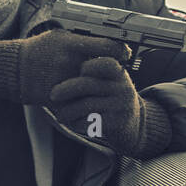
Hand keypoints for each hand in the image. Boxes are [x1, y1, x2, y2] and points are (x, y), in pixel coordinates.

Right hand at [0, 28, 130, 106]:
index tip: (126, 53)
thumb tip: (106, 39)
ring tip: (106, 84)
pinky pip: (80, 102)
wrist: (13, 70)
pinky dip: (88, 101)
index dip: (120, 50)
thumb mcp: (58, 37)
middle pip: (103, 69)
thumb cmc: (37, 51)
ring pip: (94, 87)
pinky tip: (92, 98)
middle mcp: (68, 63)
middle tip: (119, 70)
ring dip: (102, 87)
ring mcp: (63, 82)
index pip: (106, 46)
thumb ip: (81, 39)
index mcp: (70, 45)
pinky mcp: (58, 99)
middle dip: (113, 70)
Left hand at [48, 57, 171, 157]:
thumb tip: (60, 61)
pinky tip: (72, 122)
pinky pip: (90, 121)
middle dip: (66, 89)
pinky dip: (77, 122)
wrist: (132, 124)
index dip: (87, 66)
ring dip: (68, 110)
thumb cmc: (111, 98)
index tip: (79, 71)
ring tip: (60, 115)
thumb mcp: (109, 80)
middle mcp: (122, 87)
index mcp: (118, 73)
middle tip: (53, 95)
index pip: (104, 63)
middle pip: (88, 84)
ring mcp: (121, 105)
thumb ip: (93, 71)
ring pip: (86, 104)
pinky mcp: (117, 123)